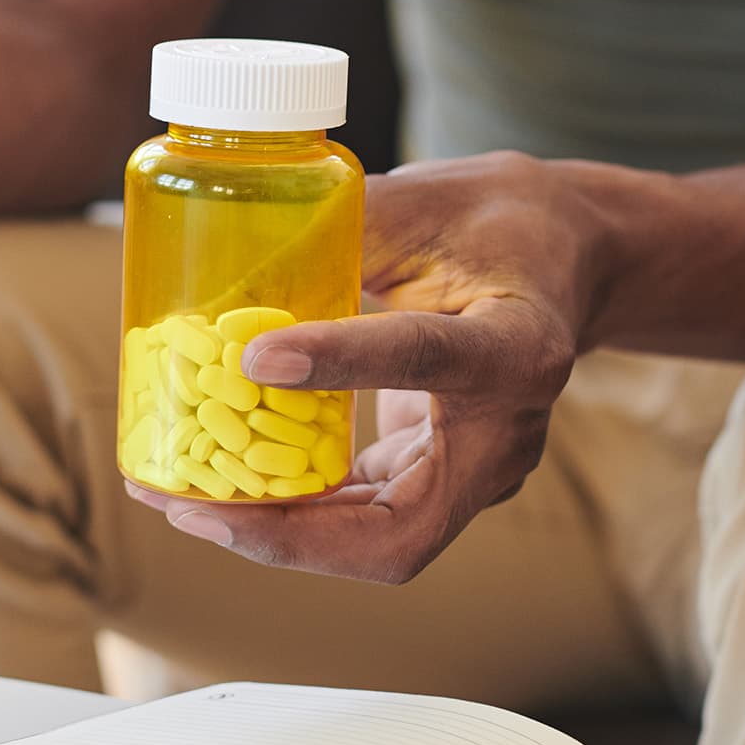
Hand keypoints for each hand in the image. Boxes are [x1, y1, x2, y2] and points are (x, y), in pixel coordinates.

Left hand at [128, 153, 598, 583]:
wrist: (569, 261)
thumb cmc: (498, 221)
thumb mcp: (430, 200)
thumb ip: (343, 231)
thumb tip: (232, 258)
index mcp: (518, 344)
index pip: (427, 358)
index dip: (343, 361)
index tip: (256, 358)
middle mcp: (505, 435)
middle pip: (398, 531)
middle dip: (289, 535)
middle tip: (191, 507)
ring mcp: (476, 473)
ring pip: (374, 544)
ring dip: (273, 534)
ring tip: (175, 498)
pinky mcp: (439, 478)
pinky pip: (362, 518)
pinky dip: (291, 513)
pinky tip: (215, 488)